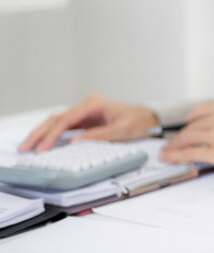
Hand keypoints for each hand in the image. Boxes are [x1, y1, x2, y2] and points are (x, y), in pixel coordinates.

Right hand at [19, 94, 159, 152]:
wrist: (149, 118)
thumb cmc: (139, 122)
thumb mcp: (122, 131)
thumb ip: (99, 136)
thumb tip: (75, 142)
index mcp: (94, 104)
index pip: (66, 120)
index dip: (52, 135)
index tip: (43, 147)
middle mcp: (86, 105)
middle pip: (57, 119)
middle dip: (40, 133)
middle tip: (25, 147)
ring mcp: (85, 112)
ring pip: (58, 122)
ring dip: (43, 134)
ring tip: (28, 146)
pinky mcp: (86, 120)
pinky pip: (65, 127)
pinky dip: (53, 135)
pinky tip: (43, 143)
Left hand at [159, 101, 213, 172]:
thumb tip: (211, 131)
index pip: (198, 113)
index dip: (186, 124)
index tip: (181, 130)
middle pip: (190, 127)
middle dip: (177, 138)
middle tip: (170, 145)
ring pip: (186, 139)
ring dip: (173, 147)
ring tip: (166, 153)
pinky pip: (190, 153)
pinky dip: (176, 156)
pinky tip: (169, 158)